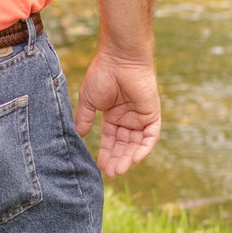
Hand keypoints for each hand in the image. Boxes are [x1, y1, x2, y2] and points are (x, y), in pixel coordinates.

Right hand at [72, 53, 160, 177]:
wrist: (119, 58)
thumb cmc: (102, 73)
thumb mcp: (89, 100)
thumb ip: (85, 118)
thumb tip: (79, 135)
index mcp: (114, 114)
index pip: (112, 140)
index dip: (106, 154)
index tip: (100, 167)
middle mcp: (129, 118)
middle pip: (124, 145)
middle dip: (117, 160)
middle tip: (110, 174)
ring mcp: (141, 116)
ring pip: (137, 144)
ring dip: (128, 158)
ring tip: (118, 170)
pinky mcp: (152, 114)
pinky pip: (150, 137)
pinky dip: (143, 149)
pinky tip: (133, 159)